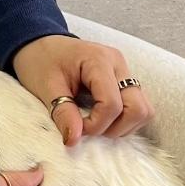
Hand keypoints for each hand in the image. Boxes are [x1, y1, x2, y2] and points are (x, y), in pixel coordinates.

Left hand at [13, 34, 153, 146]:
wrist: (41, 44)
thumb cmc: (41, 61)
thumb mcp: (46, 87)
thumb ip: (62, 113)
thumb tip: (74, 140)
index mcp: (99, 61)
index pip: (112, 104)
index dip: (96, 125)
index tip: (75, 126)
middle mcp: (118, 64)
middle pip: (139, 109)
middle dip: (116, 128)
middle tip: (90, 127)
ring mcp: (124, 72)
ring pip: (144, 110)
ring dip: (123, 125)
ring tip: (96, 123)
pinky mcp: (124, 80)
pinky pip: (138, 106)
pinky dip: (123, 119)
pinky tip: (101, 117)